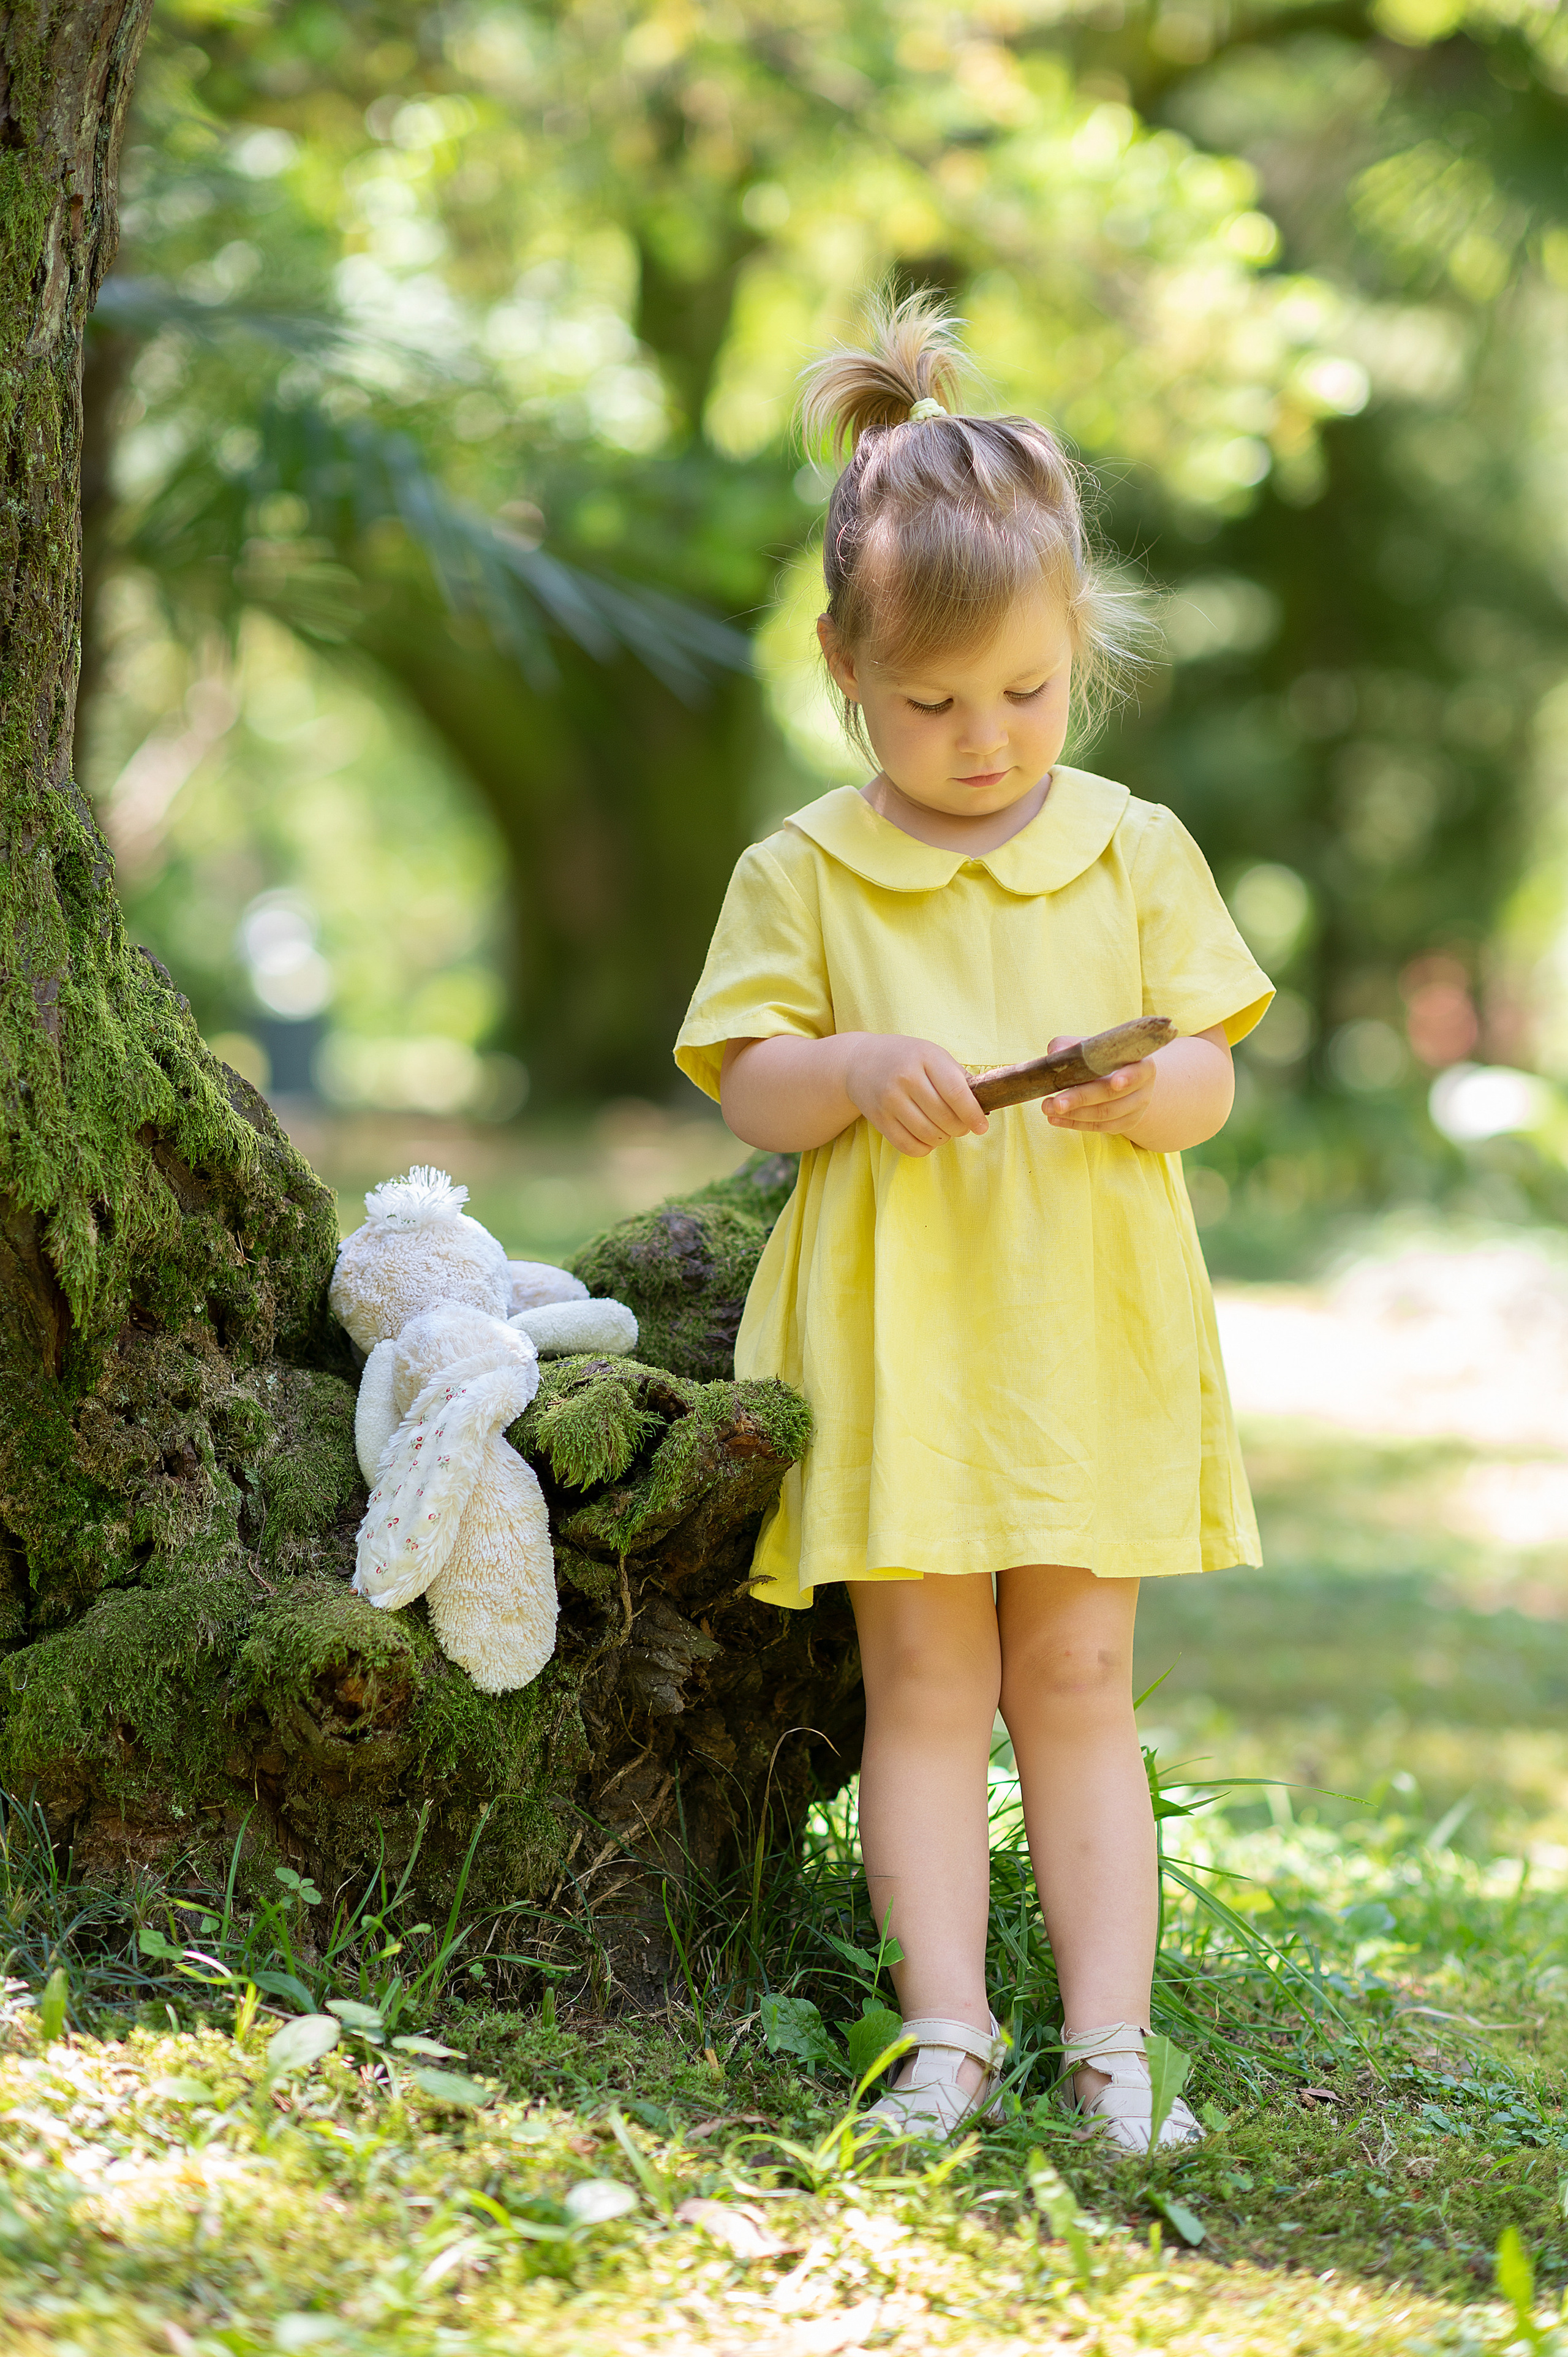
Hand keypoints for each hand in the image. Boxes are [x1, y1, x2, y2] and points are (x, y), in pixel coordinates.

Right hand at [844, 1033, 989, 1156]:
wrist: (860, 1062)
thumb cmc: (906, 1058)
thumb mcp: (933, 1055)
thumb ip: (957, 1077)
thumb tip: (983, 1105)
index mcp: (925, 1057)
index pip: (956, 1092)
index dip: (972, 1114)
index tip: (981, 1127)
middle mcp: (906, 1078)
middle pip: (944, 1117)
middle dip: (960, 1128)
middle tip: (962, 1126)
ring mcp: (889, 1099)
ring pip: (928, 1134)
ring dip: (943, 1138)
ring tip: (945, 1131)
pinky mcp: (878, 1119)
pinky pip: (908, 1146)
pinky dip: (924, 1148)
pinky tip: (927, 1138)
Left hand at [1039, 1033, 1157, 1135]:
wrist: (1125, 1079)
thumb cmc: (1105, 1058)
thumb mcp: (1093, 1047)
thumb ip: (1072, 1045)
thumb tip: (1055, 1053)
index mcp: (1141, 1062)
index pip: (1138, 1071)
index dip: (1128, 1078)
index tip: (1114, 1083)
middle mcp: (1143, 1087)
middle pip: (1112, 1095)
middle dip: (1081, 1098)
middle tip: (1056, 1102)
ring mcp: (1136, 1108)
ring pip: (1104, 1114)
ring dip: (1073, 1113)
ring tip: (1048, 1108)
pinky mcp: (1125, 1123)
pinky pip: (1099, 1127)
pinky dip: (1075, 1123)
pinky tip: (1056, 1119)